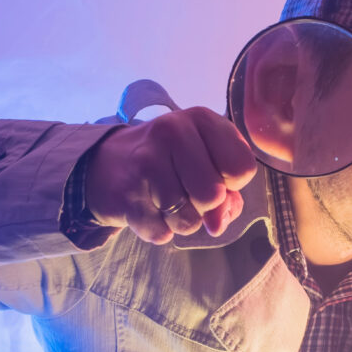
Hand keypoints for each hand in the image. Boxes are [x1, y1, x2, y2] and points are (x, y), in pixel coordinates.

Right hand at [85, 107, 256, 243]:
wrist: (109, 163)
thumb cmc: (171, 162)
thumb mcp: (206, 160)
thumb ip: (227, 192)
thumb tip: (216, 225)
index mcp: (202, 119)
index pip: (242, 168)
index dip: (233, 183)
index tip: (214, 175)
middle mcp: (173, 132)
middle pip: (214, 195)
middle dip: (206, 206)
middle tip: (187, 191)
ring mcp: (145, 162)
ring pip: (187, 219)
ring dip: (182, 221)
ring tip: (167, 201)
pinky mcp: (125, 193)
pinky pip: (161, 232)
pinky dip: (159, 230)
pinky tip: (150, 209)